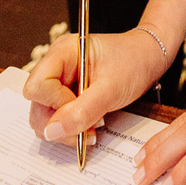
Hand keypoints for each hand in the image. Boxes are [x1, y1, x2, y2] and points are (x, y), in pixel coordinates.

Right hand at [23, 28, 163, 144]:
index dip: (55, 104)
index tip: (81, 108)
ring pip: (46, 115)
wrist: (149, 57)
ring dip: (67, 127)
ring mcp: (60, 78)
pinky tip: (92, 124)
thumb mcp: (111, 89)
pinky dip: (73, 125)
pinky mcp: (67, 91)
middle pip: (37, 104)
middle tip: (88, 129)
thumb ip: (81, 111)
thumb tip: (51, 131)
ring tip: (93, 126)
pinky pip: (59, 115)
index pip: (36, 86)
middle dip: (60, 123)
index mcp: (62, 52)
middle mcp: (56, 64)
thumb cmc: (134, 62)